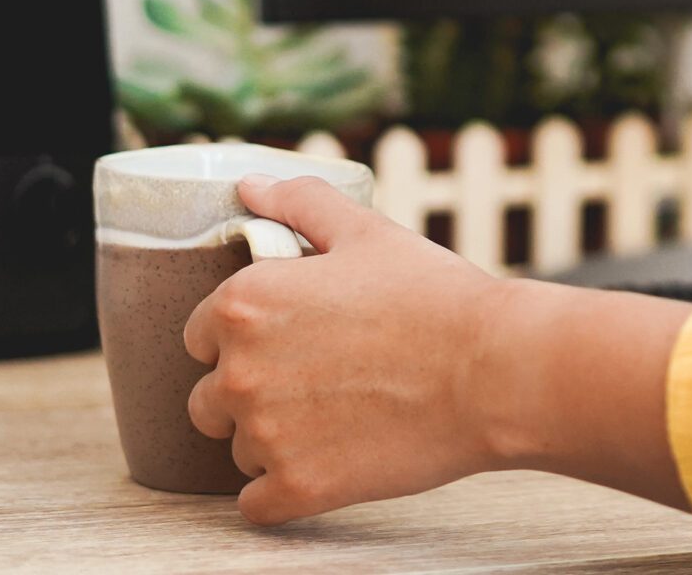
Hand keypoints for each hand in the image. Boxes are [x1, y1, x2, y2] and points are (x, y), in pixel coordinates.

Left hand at [183, 173, 512, 524]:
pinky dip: (284, 492)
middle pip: (208, 400)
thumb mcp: (365, 231)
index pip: (198, 336)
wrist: (493, 371)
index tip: (289, 341)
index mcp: (244, 304)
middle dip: (251, 393)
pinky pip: (257, 505)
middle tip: (316, 382)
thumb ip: (297, 203)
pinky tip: (328, 464)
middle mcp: (240, 372)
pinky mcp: (297, 488)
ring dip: (273, 442)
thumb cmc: (434, 297)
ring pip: (238, 451)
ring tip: (336, 420)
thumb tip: (249, 186)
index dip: (244, 337)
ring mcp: (266, 436)